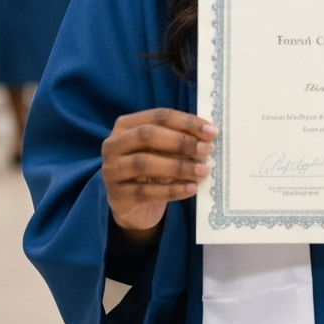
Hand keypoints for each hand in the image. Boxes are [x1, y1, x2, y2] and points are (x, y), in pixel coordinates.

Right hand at [101, 108, 217, 238]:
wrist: (134, 207)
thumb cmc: (153, 170)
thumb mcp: (163, 151)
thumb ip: (180, 140)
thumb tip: (209, 136)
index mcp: (126, 125)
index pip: (159, 116)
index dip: (187, 122)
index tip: (212, 131)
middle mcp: (113, 144)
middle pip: (147, 135)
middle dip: (181, 141)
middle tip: (207, 149)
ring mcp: (112, 171)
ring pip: (144, 163)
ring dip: (178, 166)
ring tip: (203, 171)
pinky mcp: (117, 196)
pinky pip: (146, 191)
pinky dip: (172, 190)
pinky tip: (192, 188)